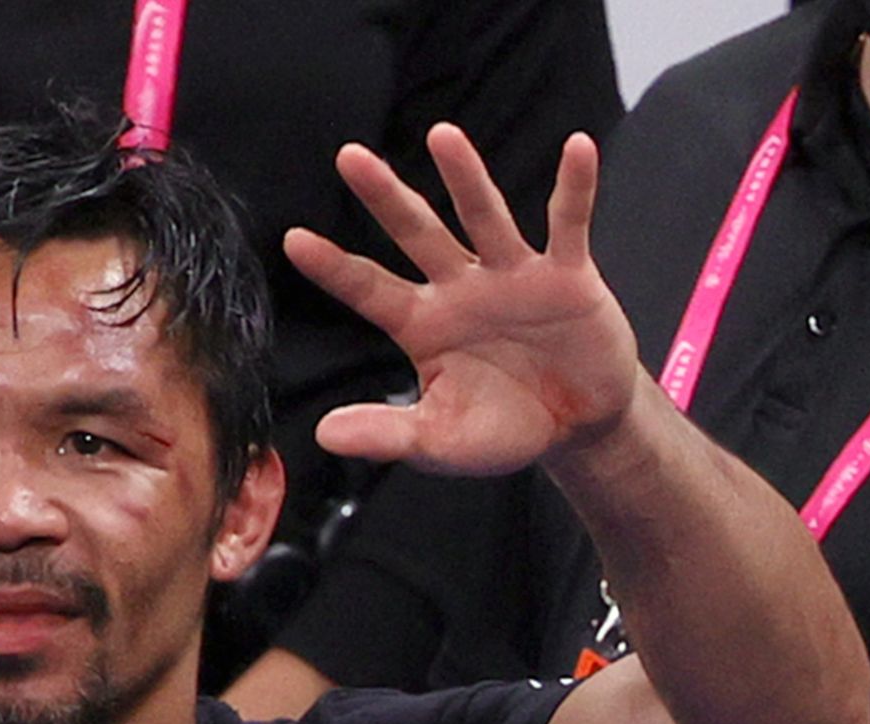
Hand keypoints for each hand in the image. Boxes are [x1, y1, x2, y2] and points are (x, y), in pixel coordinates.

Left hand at [291, 125, 637, 475]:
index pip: (368, 289)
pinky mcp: (568, 277)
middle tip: (348, 157)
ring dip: (465, 177)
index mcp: (422, 324)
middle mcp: (460, 290)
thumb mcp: (439, 440)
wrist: (576, 428)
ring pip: (483, 217)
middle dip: (384, 197)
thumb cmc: (502, 429)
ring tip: (442, 136)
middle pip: (416, 234)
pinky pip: (569, 224)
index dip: (333, 267)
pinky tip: (577, 148)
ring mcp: (512, 277)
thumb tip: (324, 436)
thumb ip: (387, 434)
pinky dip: (575, 187)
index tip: (292, 240)